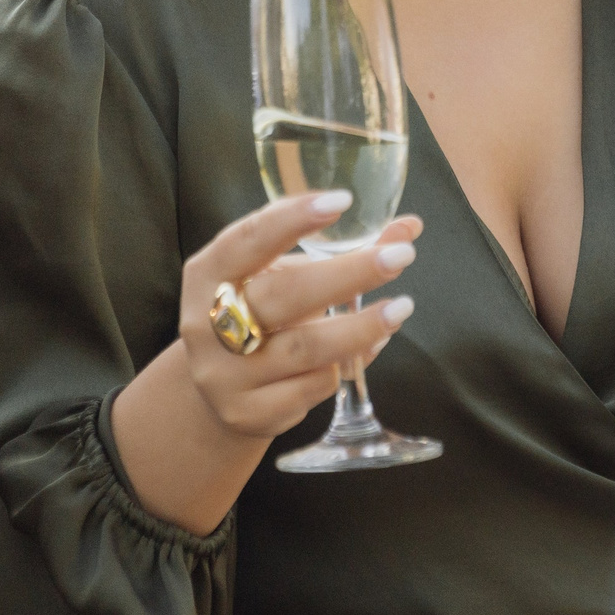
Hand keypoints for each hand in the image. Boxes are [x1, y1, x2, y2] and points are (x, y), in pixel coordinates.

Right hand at [175, 197, 424, 440]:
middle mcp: (206, 323)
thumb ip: (338, 250)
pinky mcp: (246, 412)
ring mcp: (223, 373)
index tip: (342, 201)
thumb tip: (408, 228)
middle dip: (347, 274)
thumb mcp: (283, 275)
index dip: (292, 219)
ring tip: (401, 307)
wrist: (216, 393)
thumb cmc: (259, 316)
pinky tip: (367, 348)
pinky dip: (345, 366)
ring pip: (304, 348)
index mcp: (208, 274)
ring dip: (360, 327)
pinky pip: (309, 388)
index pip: (247, 239)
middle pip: (283, 296)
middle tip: (399, 256)